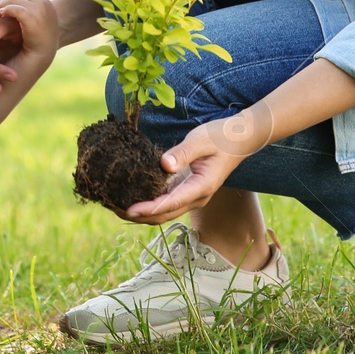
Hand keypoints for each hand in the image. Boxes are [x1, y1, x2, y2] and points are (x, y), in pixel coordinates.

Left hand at [0, 0, 58, 68]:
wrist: (28, 70)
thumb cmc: (27, 48)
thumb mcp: (26, 21)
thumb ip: (27, 2)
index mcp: (48, 6)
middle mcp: (49, 9)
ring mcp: (45, 17)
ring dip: (4, 3)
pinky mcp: (36, 26)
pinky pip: (19, 10)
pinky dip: (8, 10)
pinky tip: (0, 16)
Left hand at [123, 119, 252, 225]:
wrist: (241, 139)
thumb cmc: (221, 137)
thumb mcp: (201, 140)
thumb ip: (183, 153)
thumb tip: (163, 164)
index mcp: (201, 187)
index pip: (170, 203)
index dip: (148, 208)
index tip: (128, 209)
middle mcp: (196, 197)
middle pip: (164, 215)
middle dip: (139, 216)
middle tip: (114, 210)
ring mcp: (192, 196)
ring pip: (164, 212)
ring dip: (142, 213)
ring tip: (117, 206)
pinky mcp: (187, 190)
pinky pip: (165, 202)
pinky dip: (148, 203)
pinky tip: (132, 196)